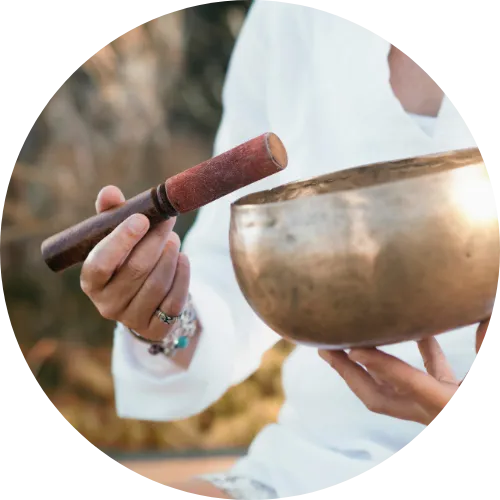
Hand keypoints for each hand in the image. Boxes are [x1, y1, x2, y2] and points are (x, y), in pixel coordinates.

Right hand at [80, 185, 189, 341]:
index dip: (120, 241)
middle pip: (135, 270)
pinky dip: (183, 276)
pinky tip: (183, 259)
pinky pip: (174, 301)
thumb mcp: (116, 239)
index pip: (100, 263)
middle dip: (155, 241)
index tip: (141, 218)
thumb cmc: (126, 261)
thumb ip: (111, 215)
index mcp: (91, 282)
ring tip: (173, 239)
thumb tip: (109, 192)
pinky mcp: (156, 329)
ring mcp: (132, 319)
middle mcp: (107, 304)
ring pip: (157, 284)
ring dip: (170, 256)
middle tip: (168, 221)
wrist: (143, 300)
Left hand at [319, 318, 490, 425]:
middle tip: (323, 348)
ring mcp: (434, 407)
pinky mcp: (443, 399)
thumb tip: (487, 308)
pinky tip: (419, 328)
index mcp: (447, 406)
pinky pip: (421, 376)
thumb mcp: (481, 374)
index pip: (410, 384)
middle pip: (378, 397)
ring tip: (346, 340)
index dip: (383, 366)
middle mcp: (433, 410)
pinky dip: (414, 354)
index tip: (353, 347)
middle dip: (349, 374)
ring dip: (368, 366)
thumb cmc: (479, 392)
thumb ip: (489, 340)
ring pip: (391, 389)